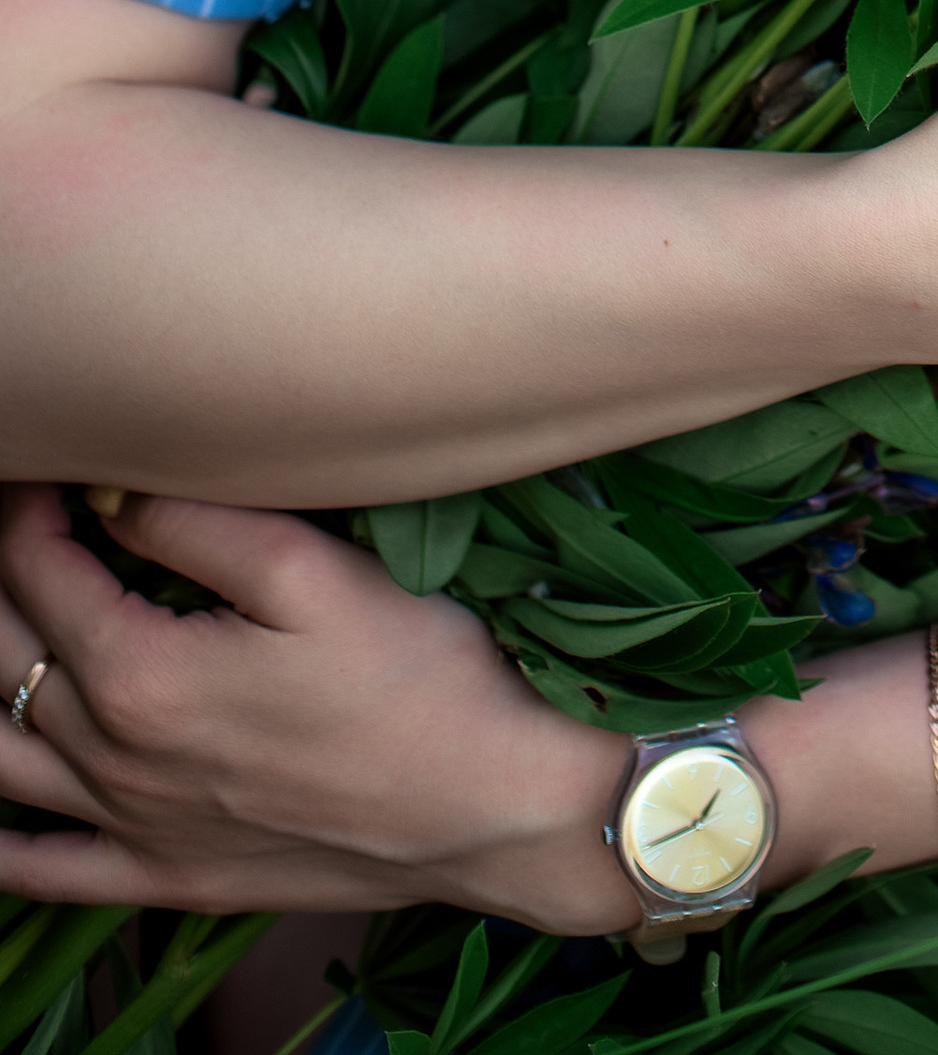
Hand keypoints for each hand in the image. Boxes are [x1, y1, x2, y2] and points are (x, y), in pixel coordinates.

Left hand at [0, 487, 632, 927]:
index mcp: (141, 676)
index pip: (39, 570)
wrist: (486, 809)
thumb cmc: (417, 678)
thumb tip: (107, 493)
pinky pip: (40, 871)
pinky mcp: (163, 879)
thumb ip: (194, 526)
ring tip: (14, 622)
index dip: (31, 504)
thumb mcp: (312, 573)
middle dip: (6, 575)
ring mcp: (132, 830)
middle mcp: (113, 760)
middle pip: (4, 654)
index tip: (54, 462)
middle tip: (34, 522)